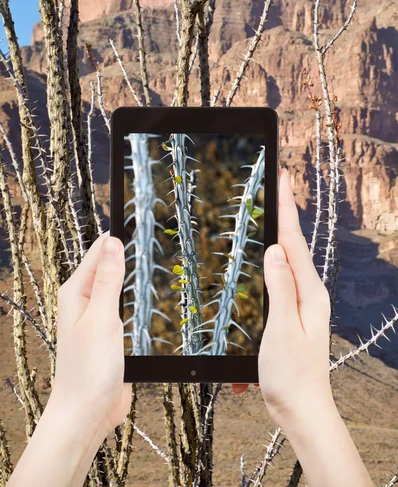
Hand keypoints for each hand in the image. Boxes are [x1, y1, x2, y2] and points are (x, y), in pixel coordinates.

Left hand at [50, 232, 131, 437]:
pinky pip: (121, 306)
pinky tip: (142, 294)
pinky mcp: (109, 334)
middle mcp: (84, 302)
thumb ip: (108, 280)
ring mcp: (96, 318)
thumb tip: (113, 242)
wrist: (87, 412)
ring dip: (128, 273)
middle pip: (106, 266)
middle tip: (146, 231)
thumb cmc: (88, 369)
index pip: (97, 252)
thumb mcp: (102, 317)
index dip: (116, 236)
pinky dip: (131, 296)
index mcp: (76, 292)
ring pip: (114, 286)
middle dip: (123, 251)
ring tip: (145, 255)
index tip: (136, 215)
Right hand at [232, 168, 331, 424]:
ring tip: (269, 211)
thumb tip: (275, 250)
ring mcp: (300, 304)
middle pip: (292, 245)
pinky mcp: (291, 314)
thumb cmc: (291, 375)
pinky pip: (279, 281)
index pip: (294, 241)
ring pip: (285, 261)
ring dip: (277, 235)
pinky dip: (270, 265)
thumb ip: (280, 288)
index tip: (283, 177)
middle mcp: (308, 293)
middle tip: (275, 184)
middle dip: (283, 213)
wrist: (301, 410)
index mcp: (309, 293)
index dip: (286, 207)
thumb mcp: (282, 329)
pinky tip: (263, 256)